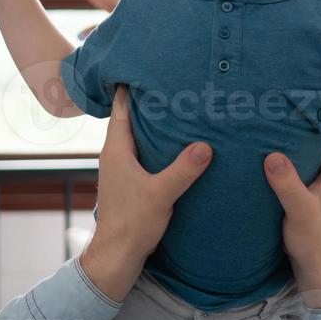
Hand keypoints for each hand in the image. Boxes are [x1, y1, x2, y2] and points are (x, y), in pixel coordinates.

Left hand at [78, 84, 212, 301]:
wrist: (116, 256)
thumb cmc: (133, 225)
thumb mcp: (162, 195)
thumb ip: (183, 170)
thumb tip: (205, 145)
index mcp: (116, 150)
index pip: (121, 106)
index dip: (131, 83)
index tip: (146, 63)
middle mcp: (114, 154)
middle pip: (130, 116)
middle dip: (148, 98)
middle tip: (171, 79)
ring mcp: (120, 168)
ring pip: (136, 134)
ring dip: (152, 120)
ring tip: (177, 106)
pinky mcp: (129, 180)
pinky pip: (142, 150)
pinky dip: (156, 140)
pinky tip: (175, 142)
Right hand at [261, 107, 320, 307]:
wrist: (317, 271)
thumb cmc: (314, 243)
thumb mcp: (299, 213)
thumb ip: (287, 185)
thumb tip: (271, 155)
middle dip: (317, 100)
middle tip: (297, 73)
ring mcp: (318, 174)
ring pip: (312, 138)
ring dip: (300, 119)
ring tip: (281, 93)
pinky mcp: (304, 183)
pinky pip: (298, 152)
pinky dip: (288, 139)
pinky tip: (270, 131)